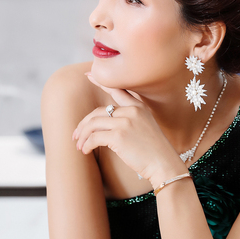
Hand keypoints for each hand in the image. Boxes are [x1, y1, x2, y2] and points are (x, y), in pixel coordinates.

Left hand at [72, 74, 186, 186]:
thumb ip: (130, 119)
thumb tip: (108, 122)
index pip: (116, 90)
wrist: (164, 164)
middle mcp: (131, 111)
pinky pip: (94, 137)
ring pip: (92, 124)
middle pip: (97, 112)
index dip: (100, 82)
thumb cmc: (154, 150)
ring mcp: (124, 122)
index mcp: (138, 106)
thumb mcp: (146, 126)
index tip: (88, 74)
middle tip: (75, 135)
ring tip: (79, 146)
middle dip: (83, 124)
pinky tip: (86, 151)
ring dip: (82, 136)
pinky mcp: (118, 136)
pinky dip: (87, 145)